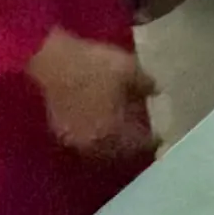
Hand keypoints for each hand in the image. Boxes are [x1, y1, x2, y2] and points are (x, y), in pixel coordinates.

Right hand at [28, 29, 156, 155]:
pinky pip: (84, 142)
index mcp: (114, 131)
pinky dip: (95, 136)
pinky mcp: (60, 133)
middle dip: (132, 144)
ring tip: (122, 130)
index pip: (139, 145)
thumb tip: (157, 91)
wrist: (53, 61)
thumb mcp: (127, 67)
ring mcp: (75, 141)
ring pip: (101, 150)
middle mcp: (94, 144)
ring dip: (113, 144)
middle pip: (119, 152)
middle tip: (142, 134)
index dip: (152, 140)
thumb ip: (146, 83)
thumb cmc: (92, 65)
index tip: (160, 135)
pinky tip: (100, 124)